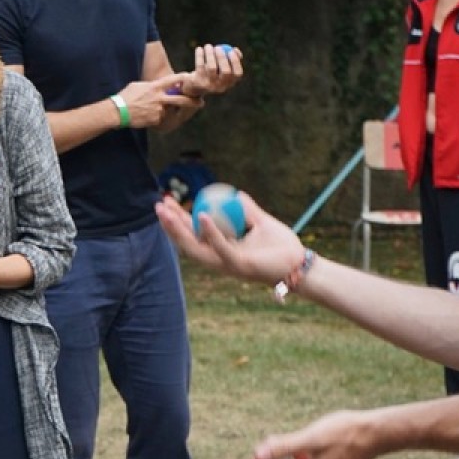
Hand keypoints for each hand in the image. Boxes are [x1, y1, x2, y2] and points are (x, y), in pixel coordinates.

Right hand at [121, 73, 193, 127]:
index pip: (173, 80)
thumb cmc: (126, 96)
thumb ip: (151, 85)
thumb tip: (157, 85)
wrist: (118, 111)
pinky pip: (160, 118)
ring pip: (170, 110)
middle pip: (181, 99)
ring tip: (165, 111)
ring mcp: (158, 109)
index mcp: (155, 87)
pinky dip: (157, 118)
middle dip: (192, 101)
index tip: (189, 77)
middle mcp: (159, 98)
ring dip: (169, 111)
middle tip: (201, 103)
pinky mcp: (155, 119)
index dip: (183, 77)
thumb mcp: (138, 86)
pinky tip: (146, 116)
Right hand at [154, 190, 305, 284]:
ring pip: (195, 247)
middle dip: (169, 224)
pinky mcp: (237, 265)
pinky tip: (201, 215)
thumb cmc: (282, 247)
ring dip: (179, 228)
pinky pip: (220, 246)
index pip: (192, 234)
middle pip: (186, 241)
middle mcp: (218, 259)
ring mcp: (226, 263)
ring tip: (167, 211)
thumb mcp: (261, 222)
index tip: (168, 201)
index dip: (177, 219)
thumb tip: (236, 194)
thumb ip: (248, 210)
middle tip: (159, 204)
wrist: (300, 265)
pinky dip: (210, 231)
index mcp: (220, 250)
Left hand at [181, 43, 243, 96]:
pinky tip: (199, 49)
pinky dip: (200, 56)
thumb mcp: (221, 69)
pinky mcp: (198, 82)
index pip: (238, 74)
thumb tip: (235, 50)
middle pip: (226, 72)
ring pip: (212, 68)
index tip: (232, 50)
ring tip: (208, 46)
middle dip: (222, 57)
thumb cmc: (211, 74)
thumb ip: (230, 60)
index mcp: (229, 83)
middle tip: (218, 47)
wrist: (193, 87)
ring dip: (210, 54)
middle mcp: (220, 87)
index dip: (236, 62)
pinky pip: (200, 66)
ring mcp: (209, 86)